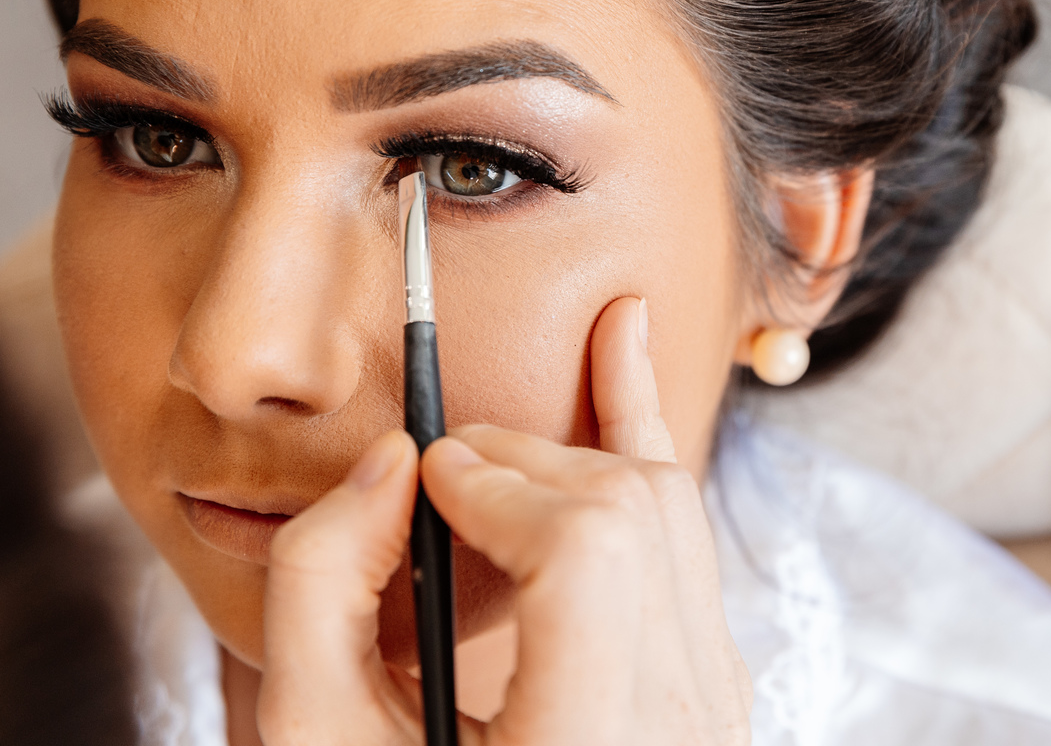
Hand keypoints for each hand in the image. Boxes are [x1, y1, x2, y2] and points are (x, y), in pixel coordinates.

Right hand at [257, 297, 752, 744]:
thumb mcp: (319, 742)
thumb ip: (322, 589)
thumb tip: (391, 464)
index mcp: (592, 745)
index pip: (585, 546)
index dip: (501, 480)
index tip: (425, 478)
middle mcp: (678, 725)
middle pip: (629, 512)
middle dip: (523, 461)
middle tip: (438, 469)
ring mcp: (710, 707)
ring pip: (671, 512)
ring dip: (584, 446)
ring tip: (567, 369)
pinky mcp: (706, 688)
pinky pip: (686, 546)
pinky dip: (647, 453)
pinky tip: (628, 363)